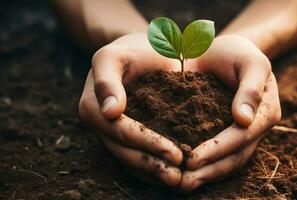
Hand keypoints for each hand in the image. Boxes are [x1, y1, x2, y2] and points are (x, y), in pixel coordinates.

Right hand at [78, 34, 182, 186]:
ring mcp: (112, 134)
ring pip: (130, 160)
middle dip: (152, 164)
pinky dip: (154, 169)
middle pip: (125, 151)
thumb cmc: (132, 50)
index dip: (147, 143)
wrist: (143, 53)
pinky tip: (174, 175)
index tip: (176, 153)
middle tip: (179, 176)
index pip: (120, 131)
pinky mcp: (126, 138)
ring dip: (154, 173)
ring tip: (179, 181)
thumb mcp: (114, 55)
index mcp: (92, 107)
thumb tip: (110, 112)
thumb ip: (107, 80)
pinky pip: (137, 159)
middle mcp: (100, 125)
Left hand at [180, 35, 280, 191]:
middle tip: (182, 183)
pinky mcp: (227, 135)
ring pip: (228, 163)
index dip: (218, 149)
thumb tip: (242, 120)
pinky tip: (184, 174)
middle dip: (210, 171)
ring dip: (206, 176)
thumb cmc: (237, 52)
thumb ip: (250, 88)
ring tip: (181, 186)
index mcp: (266, 111)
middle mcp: (256, 128)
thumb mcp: (250, 61)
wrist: (225, 52)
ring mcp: (243, 135)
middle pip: (236, 157)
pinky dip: (204, 167)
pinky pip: (219, 156)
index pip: (242, 136)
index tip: (192, 159)